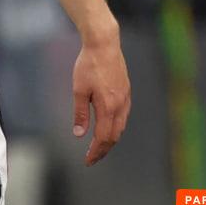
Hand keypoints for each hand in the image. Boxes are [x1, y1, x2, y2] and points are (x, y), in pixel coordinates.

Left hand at [72, 35, 130, 165]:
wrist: (104, 44)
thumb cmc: (88, 65)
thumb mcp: (79, 90)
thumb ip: (80, 114)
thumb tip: (79, 134)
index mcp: (109, 107)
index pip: (103, 138)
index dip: (96, 152)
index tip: (88, 161)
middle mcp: (121, 105)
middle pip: (114, 136)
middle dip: (103, 149)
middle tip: (92, 158)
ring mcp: (126, 98)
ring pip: (121, 127)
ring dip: (110, 139)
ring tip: (99, 146)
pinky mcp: (127, 91)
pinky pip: (124, 116)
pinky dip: (116, 127)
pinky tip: (108, 127)